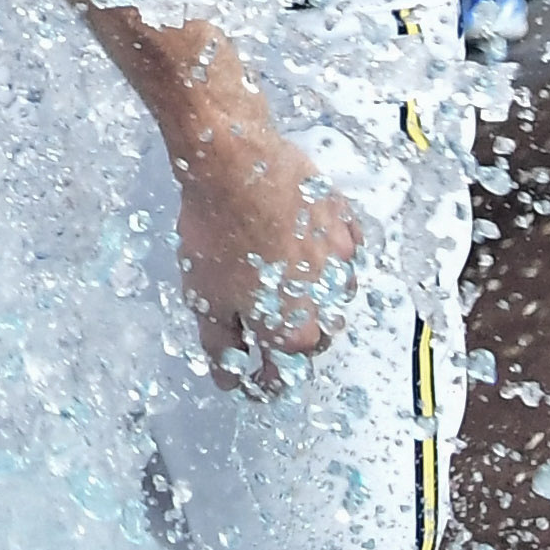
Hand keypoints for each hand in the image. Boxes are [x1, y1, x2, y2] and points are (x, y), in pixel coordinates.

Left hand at [172, 117, 364, 382]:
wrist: (237, 166)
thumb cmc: (218, 234)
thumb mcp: (205, 301)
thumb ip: (222, 346)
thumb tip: (229, 377)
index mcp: (292, 332)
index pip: (282, 377)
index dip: (262, 382)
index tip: (250, 378)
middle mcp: (327, 304)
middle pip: (313, 339)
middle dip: (288, 340)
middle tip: (261, 323)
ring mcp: (342, 262)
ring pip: (333, 296)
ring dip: (310, 297)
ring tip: (278, 279)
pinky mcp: (344, 224)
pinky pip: (342, 252)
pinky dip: (325, 256)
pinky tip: (299, 243)